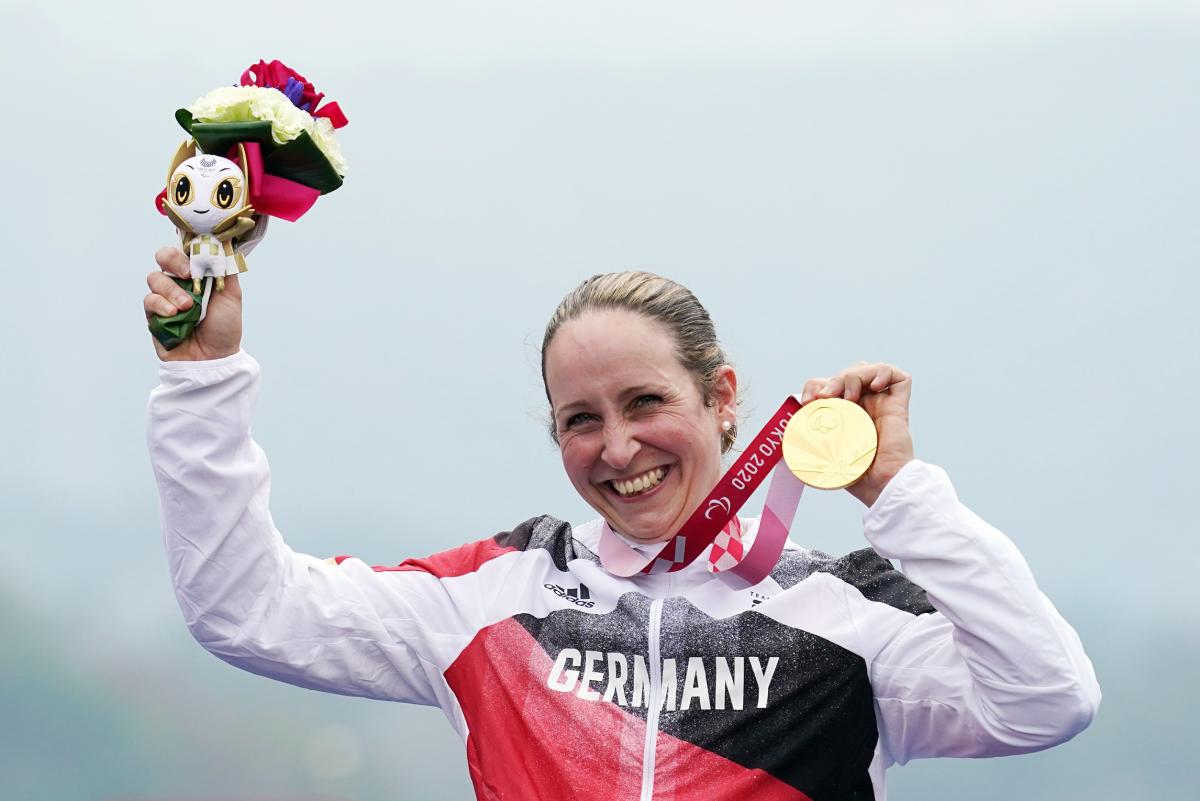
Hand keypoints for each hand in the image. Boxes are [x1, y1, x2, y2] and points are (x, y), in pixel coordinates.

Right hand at [143, 247, 242, 360]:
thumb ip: (226, 270)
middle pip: (163, 256)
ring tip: (187, 306)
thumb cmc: (224, 327)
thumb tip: (223, 244)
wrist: (214, 359)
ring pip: (155, 278)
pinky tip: (174, 314)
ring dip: (171, 290)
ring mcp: (164, 297)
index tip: (197, 254)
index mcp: (197, 274)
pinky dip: (161, 304)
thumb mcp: (232, 295)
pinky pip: (149, 300)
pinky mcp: (153, 315)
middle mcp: (178, 282)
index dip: (187, 247)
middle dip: (173, 261)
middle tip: (188, 274)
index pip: (184, 249)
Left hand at [799, 362, 913, 507]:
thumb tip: (782, 441)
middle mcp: (863, 406)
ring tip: (848, 397)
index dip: (816, 385)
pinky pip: (898, 376)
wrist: (880, 485)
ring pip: (867, 370)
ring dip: (852, 376)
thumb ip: (807, 445)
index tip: (808, 401)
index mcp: (844, 415)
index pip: (829, 385)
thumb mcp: (822, 456)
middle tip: (824, 397)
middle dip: (832, 380)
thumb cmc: (855, 476)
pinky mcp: (899, 405)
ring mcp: (881, 404)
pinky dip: (883, 372)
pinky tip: (875, 386)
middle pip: (847, 374)